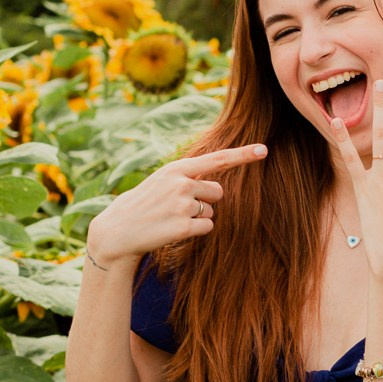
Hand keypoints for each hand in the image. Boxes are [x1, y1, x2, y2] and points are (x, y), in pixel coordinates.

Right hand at [87, 143, 266, 267]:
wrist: (118, 231)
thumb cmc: (143, 204)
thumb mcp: (161, 181)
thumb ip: (188, 177)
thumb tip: (218, 185)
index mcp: (176, 169)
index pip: (217, 159)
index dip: (243, 155)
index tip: (263, 150)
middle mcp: (182, 183)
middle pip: (218, 192)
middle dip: (205, 200)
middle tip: (177, 207)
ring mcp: (183, 205)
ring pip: (212, 211)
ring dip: (198, 217)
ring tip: (170, 218)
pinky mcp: (185, 226)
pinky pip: (208, 227)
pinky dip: (196, 231)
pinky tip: (174, 230)